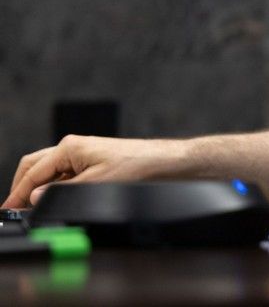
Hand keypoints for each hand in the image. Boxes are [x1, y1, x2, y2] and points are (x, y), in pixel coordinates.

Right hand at [4, 135, 185, 207]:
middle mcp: (73, 147)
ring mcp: (83, 154)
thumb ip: (62, 191)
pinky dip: (55, 187)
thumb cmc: (137, 165)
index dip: (17, 193)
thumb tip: (36, 197)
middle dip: (22, 187)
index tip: (8, 209)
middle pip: (35, 166)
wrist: (164, 163)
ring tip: (33, 208)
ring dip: (38, 187)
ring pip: (48, 171)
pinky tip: (56, 200)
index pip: (32, 172)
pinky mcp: (92, 162)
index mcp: (70, 147)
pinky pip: (64, 175)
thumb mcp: (95, 184)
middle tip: (15, 209)